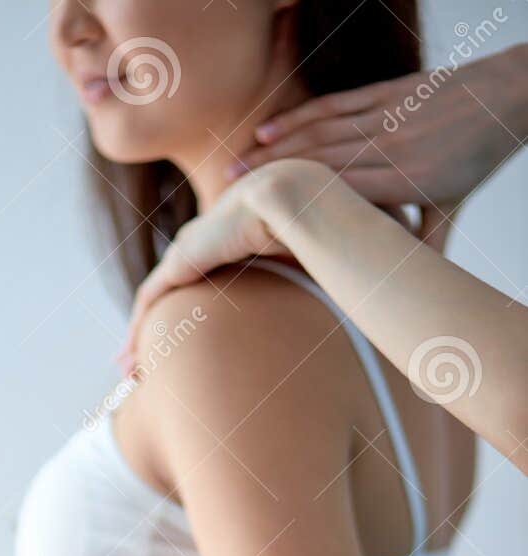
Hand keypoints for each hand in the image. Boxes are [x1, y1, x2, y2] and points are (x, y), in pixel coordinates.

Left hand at [118, 163, 301, 372]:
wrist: (287, 200)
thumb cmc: (302, 230)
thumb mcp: (290, 266)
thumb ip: (286, 287)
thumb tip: (308, 314)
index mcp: (222, 245)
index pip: (192, 282)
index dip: (180, 313)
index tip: (174, 342)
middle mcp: (198, 246)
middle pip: (164, 295)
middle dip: (147, 330)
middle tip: (135, 364)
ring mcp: (186, 252)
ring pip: (151, 301)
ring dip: (137, 336)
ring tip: (126, 368)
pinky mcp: (179, 262)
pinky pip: (149, 298)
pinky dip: (137, 327)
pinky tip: (131, 353)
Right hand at [230, 46, 527, 233]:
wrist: (505, 96)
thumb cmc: (476, 158)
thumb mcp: (451, 210)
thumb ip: (421, 247)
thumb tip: (403, 298)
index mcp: (403, 183)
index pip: (334, 196)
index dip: (289, 207)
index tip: (251, 221)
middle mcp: (390, 147)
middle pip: (316, 163)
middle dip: (266, 177)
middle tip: (222, 192)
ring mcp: (387, 116)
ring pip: (319, 134)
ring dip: (272, 148)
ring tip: (234, 163)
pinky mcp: (386, 92)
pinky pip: (334, 105)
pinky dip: (299, 116)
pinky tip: (268, 128)